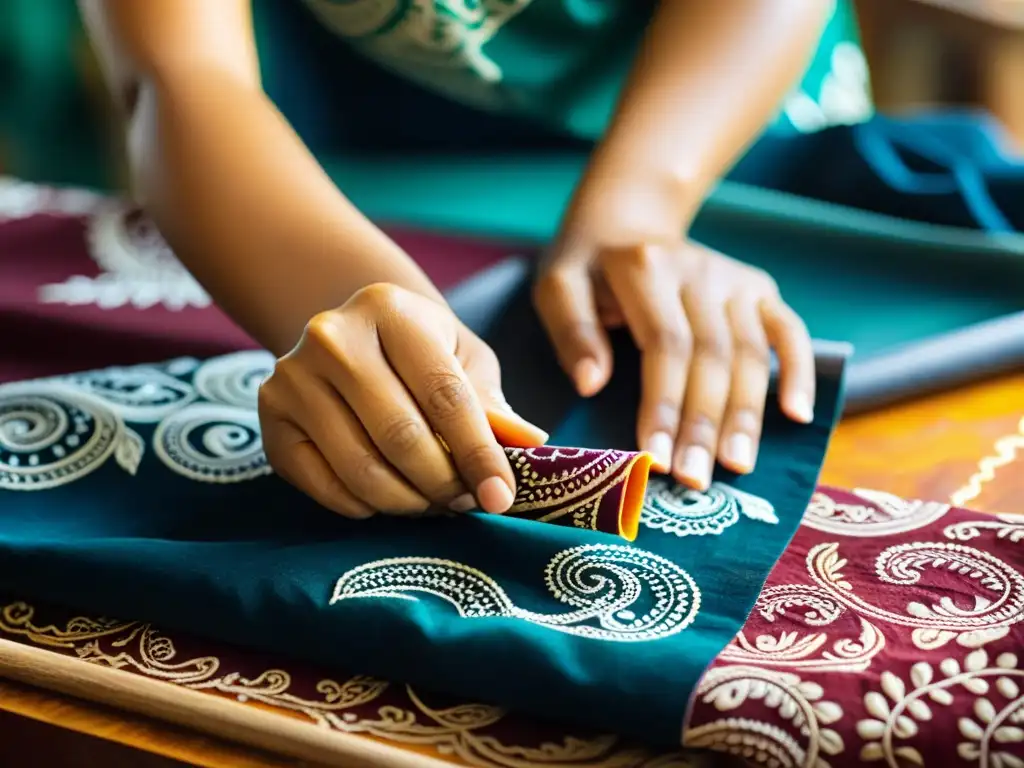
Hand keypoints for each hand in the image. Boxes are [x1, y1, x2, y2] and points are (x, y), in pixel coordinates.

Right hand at [258, 283, 547, 518]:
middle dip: (444, 483)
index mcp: (389, 310)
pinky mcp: (269, 417)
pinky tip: (391, 498)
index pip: (444, 393)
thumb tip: (530, 445)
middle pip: (400, 435)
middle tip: (468, 502)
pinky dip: (366, 507)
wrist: (350, 337)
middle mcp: (332, 336)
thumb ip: (491, 402)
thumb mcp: (463, 360)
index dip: (479, 452)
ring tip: (436, 503)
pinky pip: (324, 486)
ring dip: (410, 502)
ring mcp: (292, 376)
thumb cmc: (420, 352)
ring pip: (361, 468)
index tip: (502, 496)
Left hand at [534, 232, 813, 490]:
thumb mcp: (557, 285)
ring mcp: (733, 278)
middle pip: (710, 355)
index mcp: (645, 267)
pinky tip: (798, 414)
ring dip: (746, 413)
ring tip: (738, 466)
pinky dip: (798, 370)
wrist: (627, 219)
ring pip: (749, 352)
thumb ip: (571, 330)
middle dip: (704, 423)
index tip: (658, 458)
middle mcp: (697, 269)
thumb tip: (591, 383)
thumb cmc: (588, 267)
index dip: (664, 405)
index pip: (663, 345)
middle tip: (696, 479)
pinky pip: (788, 330)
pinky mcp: (758, 287)